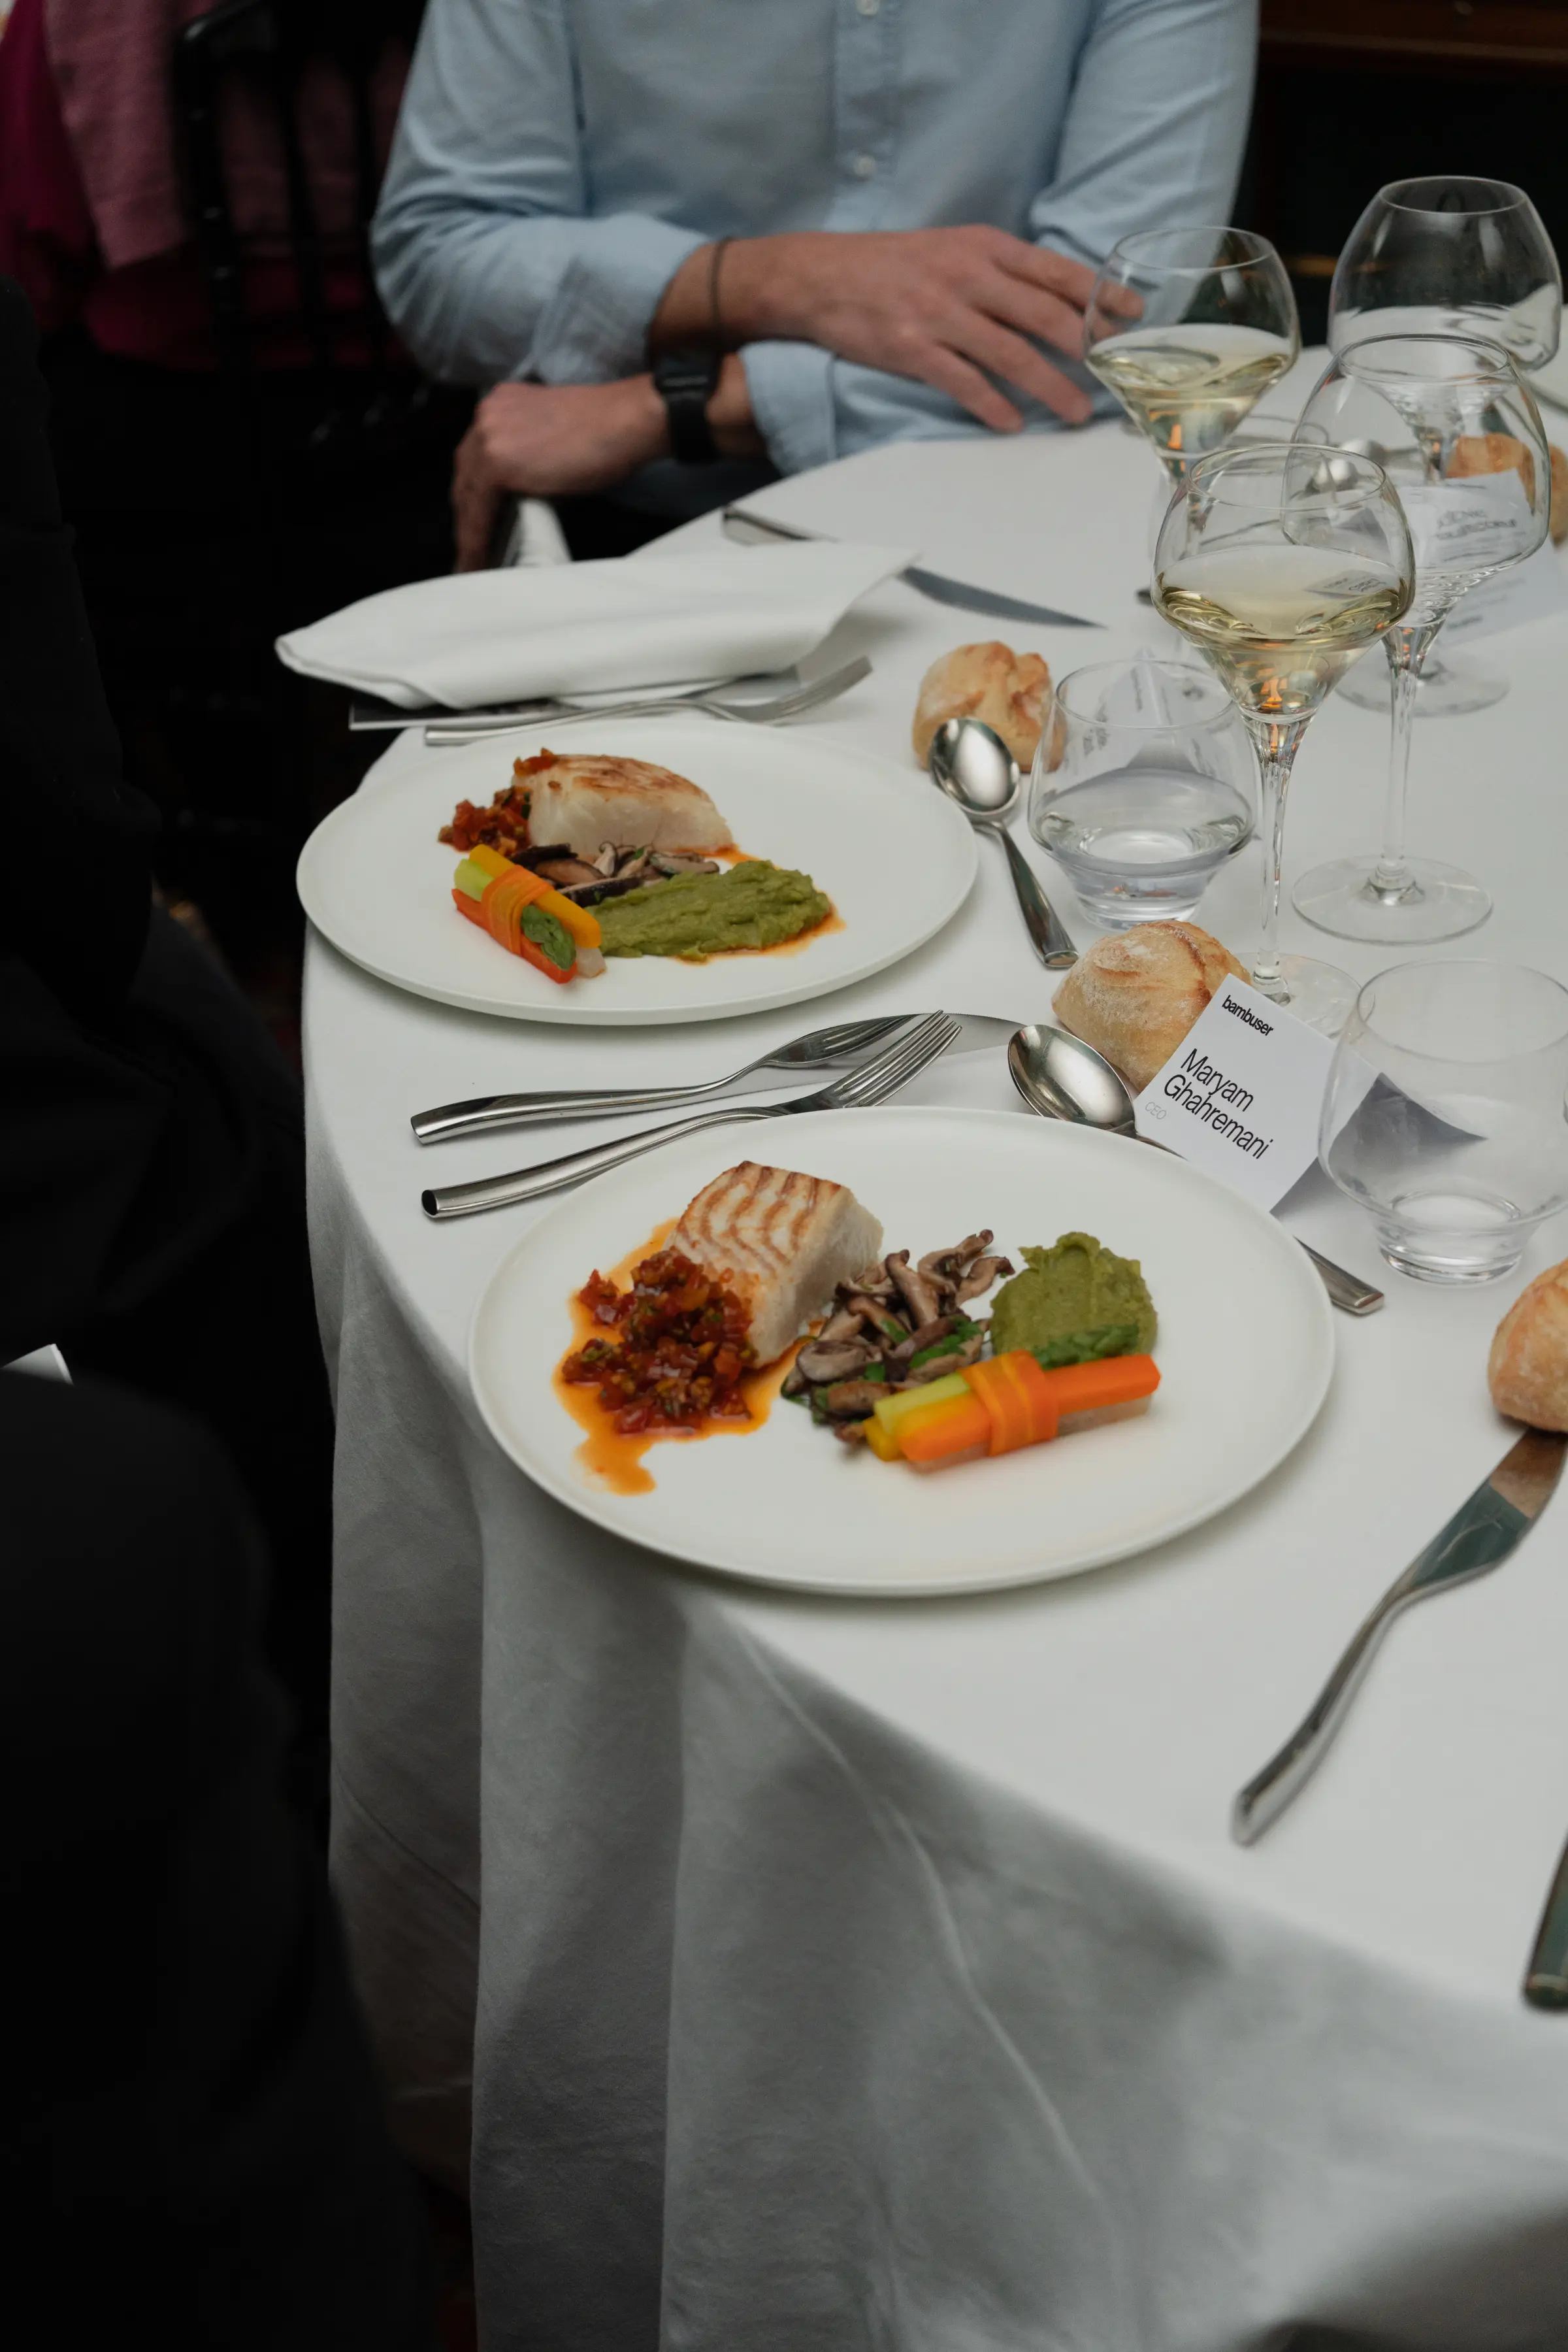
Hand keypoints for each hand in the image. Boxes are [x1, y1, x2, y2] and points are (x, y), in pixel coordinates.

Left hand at [451, 378, 665, 569]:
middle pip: (465, 476)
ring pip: (466, 495)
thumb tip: (522, 492)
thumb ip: (528, 455)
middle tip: (469, 546)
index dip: (473, 492)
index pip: (475, 456)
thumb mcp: (553, 437)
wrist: (625, 421)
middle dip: (466, 514)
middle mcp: (487, 415)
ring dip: (467, 532)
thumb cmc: (606, 431)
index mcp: (500, 405)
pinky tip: (478, 559)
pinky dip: (476, 539)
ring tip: (471, 562)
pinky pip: (478, 512)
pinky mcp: (496, 462)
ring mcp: (488, 436)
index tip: (474, 517)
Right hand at [659, 228, 1133, 432]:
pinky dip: (993, 405)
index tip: (1131, 318)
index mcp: (983, 245)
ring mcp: (939, 312)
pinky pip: (964, 381)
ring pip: (1012, 353)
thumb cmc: (890, 265)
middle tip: (1114, 377)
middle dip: (1087, 350)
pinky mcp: (912, 347)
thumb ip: (999, 270)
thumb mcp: (951, 248)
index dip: (1098, 297)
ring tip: (1076, 413)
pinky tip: (1013, 423)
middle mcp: (967, 275)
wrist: (819, 275)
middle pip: (1044, 315)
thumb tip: (1052, 300)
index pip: (1056, 271)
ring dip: (1051, 387)